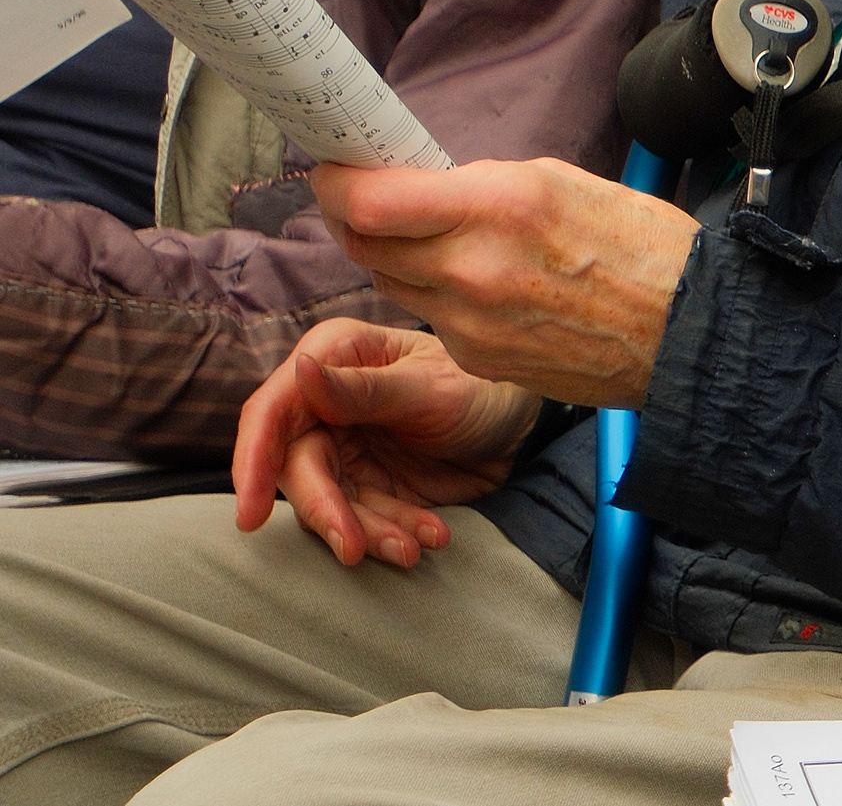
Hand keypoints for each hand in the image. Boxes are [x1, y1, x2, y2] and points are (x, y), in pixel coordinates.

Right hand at [230, 318, 539, 568]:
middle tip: (355, 549)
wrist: (526, 423)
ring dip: (368, 532)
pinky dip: (394, 535)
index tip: (251, 518)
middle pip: (298, 469)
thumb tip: (299, 370)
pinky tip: (431, 537)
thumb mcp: (432, 386)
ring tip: (412, 548)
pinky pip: (364, 521)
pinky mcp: (367, 486)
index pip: (272, 412)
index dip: (253, 463)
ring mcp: (345, 448)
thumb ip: (365, 388)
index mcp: (334, 358)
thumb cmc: (483, 384)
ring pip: (329, 503)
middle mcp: (326, 404)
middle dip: (327, 513)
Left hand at [314, 159, 698, 407]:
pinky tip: (482, 283)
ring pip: (388, 280)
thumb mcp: (561, 183)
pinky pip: (430, 316)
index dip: (338, 183)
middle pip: (364, 242)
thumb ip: (479, 186)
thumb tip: (422, 186)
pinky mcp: (476, 358)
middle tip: (367, 196)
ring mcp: (469, 322)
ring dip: (394, 255)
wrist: (688, 329)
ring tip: (431, 237)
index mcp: (497, 208)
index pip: (369, 202)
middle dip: (356, 215)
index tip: (338, 169)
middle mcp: (472, 269)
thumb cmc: (642, 246)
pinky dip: (438, 294)